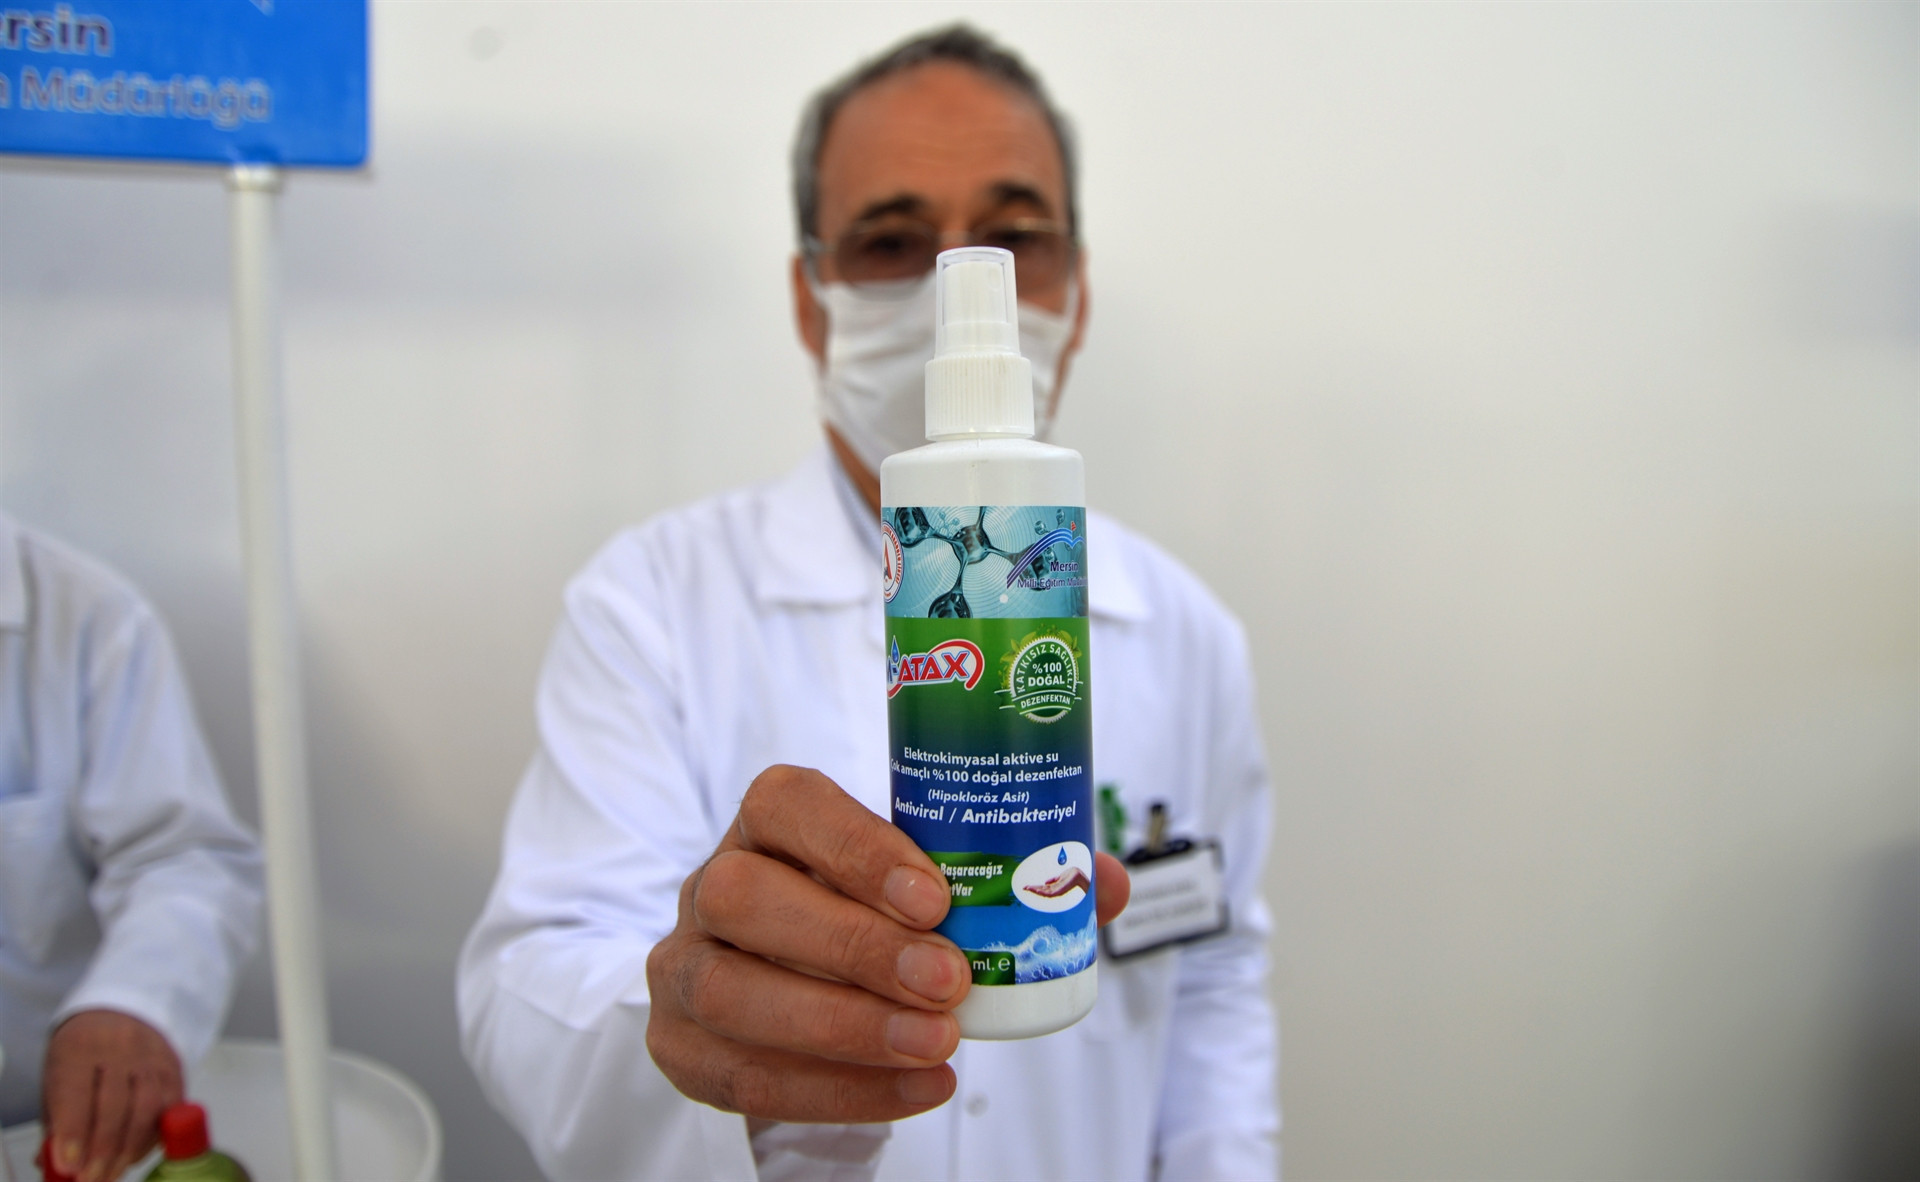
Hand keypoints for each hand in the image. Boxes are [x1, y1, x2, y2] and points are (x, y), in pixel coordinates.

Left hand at [42, 1010, 182, 1181]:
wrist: (122, 1014)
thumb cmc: (83, 1053)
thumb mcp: (57, 1077)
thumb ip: (57, 1122)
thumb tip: (59, 1167)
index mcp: (79, 1048)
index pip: (77, 1092)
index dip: (75, 1132)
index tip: (70, 1165)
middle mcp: (119, 1048)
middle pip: (116, 1105)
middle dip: (103, 1150)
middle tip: (91, 1178)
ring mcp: (152, 1057)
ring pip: (148, 1108)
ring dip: (130, 1148)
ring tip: (113, 1172)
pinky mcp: (175, 1068)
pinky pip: (171, 1108)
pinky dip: (153, 1138)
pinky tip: (135, 1153)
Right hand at [644, 765, 1129, 1123]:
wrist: (785, 987)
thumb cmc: (867, 917)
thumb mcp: (923, 884)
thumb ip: (1011, 872)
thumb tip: (1099, 881)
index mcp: (771, 821)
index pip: (789, 805)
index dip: (857, 847)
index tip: (936, 898)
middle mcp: (713, 881)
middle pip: (748, 897)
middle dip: (854, 945)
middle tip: (948, 984)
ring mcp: (684, 964)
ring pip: (730, 990)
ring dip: (841, 1026)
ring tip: (936, 1048)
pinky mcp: (679, 1045)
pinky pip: (737, 1074)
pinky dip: (832, 1091)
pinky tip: (911, 1091)